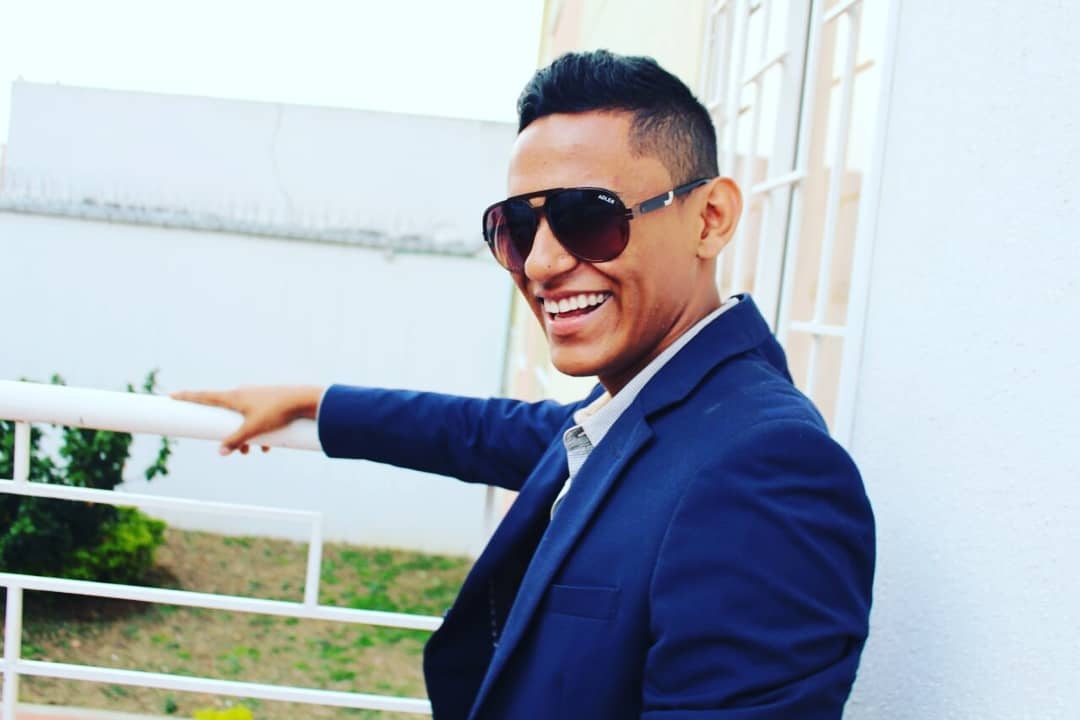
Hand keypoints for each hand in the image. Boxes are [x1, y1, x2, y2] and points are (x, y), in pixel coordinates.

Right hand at [170, 385, 323, 455]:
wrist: (303, 400)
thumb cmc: (277, 412)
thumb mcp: (253, 430)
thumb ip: (235, 441)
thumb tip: (220, 452)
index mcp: (233, 396)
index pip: (204, 396)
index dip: (187, 397)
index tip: (171, 396)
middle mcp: (242, 393)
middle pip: (223, 413)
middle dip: (224, 431)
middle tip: (225, 442)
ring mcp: (255, 396)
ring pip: (241, 419)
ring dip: (243, 436)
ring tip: (251, 451)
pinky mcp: (267, 402)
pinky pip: (256, 418)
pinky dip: (257, 432)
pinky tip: (268, 446)